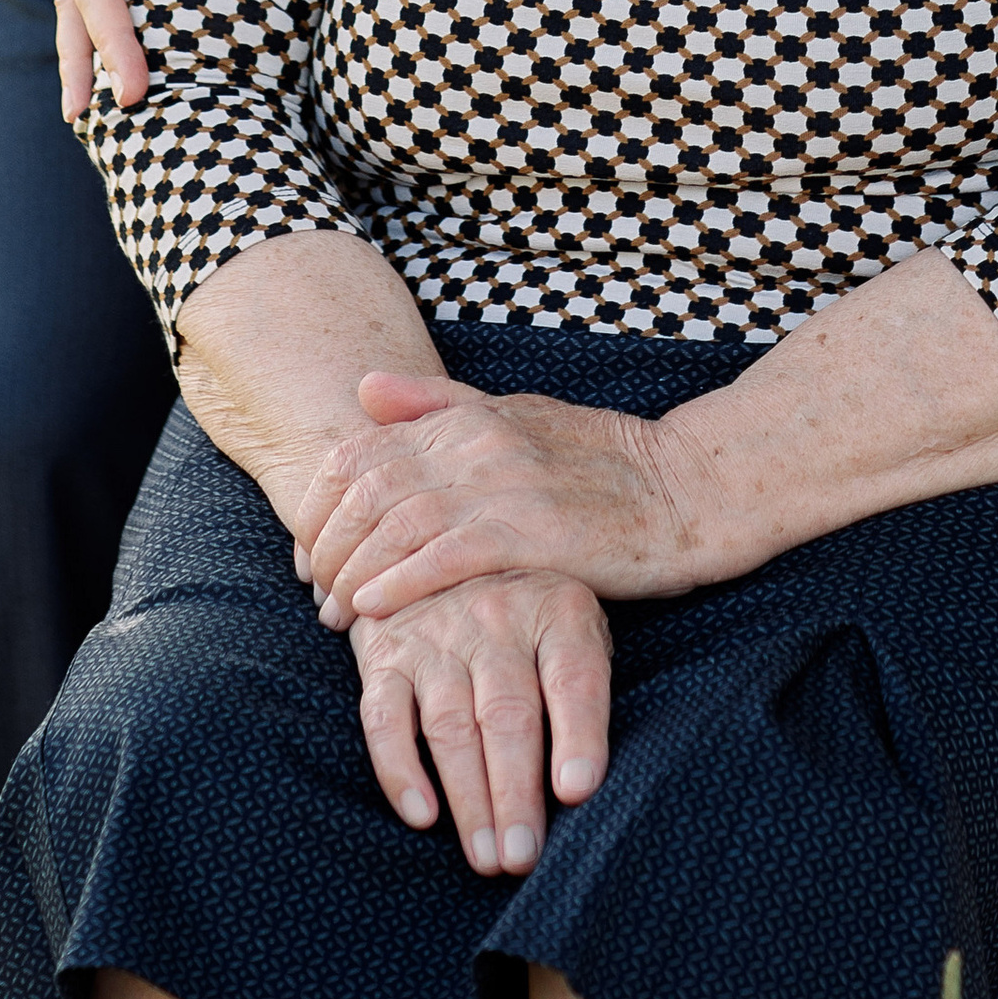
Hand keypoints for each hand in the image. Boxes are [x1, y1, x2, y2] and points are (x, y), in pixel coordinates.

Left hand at [295, 372, 707, 624]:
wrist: (689, 489)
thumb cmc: (602, 462)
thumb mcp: (519, 417)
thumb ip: (441, 405)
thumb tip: (365, 387)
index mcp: (471, 417)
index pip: (362, 450)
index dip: (321, 501)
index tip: (307, 548)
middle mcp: (481, 442)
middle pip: (368, 488)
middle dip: (326, 543)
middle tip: (311, 588)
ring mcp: (508, 484)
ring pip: (398, 524)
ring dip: (353, 570)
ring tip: (331, 611)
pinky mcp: (537, 532)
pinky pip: (448, 555)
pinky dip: (400, 581)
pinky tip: (372, 608)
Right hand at [347, 572, 612, 873]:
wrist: (437, 546)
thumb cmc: (527, 612)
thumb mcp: (572, 622)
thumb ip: (586, 684)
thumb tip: (590, 784)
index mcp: (557, 608)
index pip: (574, 676)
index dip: (578, 733)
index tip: (577, 790)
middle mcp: (497, 616)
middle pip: (508, 713)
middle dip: (516, 792)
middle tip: (522, 857)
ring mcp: (436, 634)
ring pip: (451, 725)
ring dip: (468, 797)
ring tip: (486, 858)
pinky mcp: (385, 655)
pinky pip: (384, 717)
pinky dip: (400, 769)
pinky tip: (421, 816)